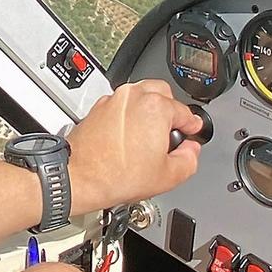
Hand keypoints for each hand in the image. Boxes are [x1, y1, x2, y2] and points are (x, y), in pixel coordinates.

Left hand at [66, 78, 202, 213]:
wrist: (79, 177)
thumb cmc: (115, 175)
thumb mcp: (168, 176)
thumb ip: (190, 159)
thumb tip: (191, 150)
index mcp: (155, 107)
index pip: (185, 112)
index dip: (191, 126)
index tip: (192, 131)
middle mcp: (133, 97)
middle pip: (162, 93)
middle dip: (171, 110)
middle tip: (172, 130)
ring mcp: (113, 100)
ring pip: (140, 94)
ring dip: (150, 108)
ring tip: (151, 133)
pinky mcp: (98, 108)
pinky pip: (121, 104)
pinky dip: (130, 113)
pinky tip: (130, 134)